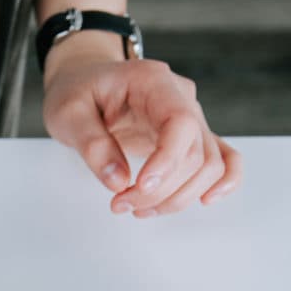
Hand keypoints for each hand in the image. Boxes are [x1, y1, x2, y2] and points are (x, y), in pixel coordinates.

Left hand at [42, 45, 241, 217]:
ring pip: (209, 164)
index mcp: (153, 82)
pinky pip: (223, 159)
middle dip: (159, 191)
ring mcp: (190, 119)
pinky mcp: (189, 138)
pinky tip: (204, 200)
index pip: (180, 122)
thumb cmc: (78, 92)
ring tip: (136, 208)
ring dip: (177, 197)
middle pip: (195, 153)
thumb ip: (92, 145)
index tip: (139, 188)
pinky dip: (222, 182)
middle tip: (119, 205)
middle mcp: (181, 98)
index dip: (167, 161)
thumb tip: (118, 182)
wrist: (85, 82)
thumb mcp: (68, 114)